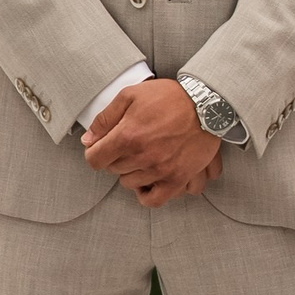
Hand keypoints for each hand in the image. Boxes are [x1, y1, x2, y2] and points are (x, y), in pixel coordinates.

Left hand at [84, 76, 223, 205]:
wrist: (206, 103)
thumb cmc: (169, 97)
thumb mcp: (130, 95)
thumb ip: (105, 119)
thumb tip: (88, 140)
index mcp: (128, 136)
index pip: (95, 159)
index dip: (94, 152)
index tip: (100, 148)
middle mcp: (143, 156)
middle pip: (113, 170)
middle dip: (115, 157)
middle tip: (127, 145)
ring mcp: (161, 170)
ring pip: (130, 183)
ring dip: (131, 171)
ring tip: (141, 157)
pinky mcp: (178, 178)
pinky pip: (155, 199)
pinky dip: (147, 194)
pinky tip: (147, 182)